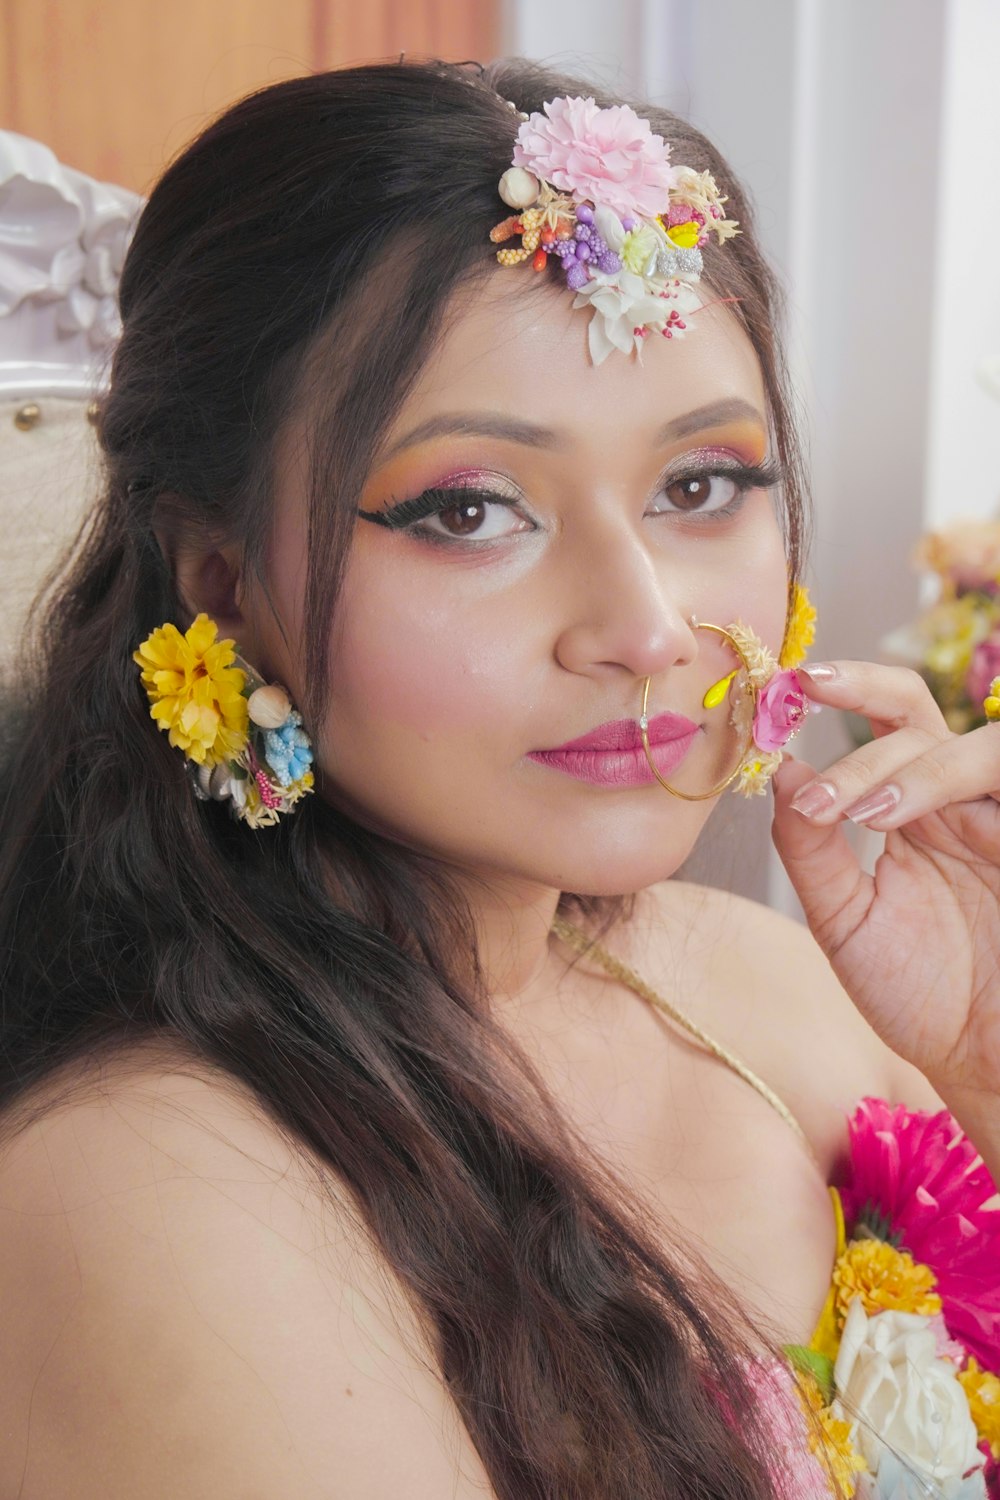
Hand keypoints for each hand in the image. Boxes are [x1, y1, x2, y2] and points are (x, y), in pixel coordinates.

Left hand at [770, 660, 999, 1100]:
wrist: (983, 1060)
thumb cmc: (922, 996)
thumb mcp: (845, 920)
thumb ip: (810, 850)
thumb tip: (777, 770)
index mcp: (910, 807)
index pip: (878, 724)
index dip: (837, 692)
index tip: (777, 690)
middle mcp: (958, 800)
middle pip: (918, 709)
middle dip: (861, 694)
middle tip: (806, 699)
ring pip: (975, 744)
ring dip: (906, 763)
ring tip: (858, 812)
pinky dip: (950, 779)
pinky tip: (895, 817)